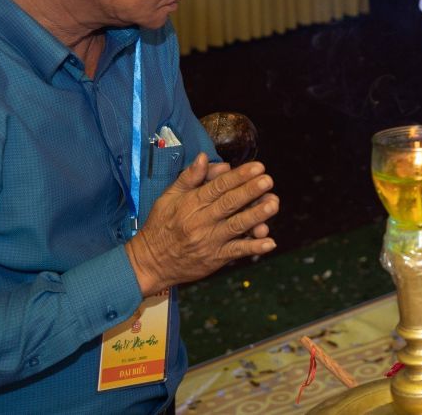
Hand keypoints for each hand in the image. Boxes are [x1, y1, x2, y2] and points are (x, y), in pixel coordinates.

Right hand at [125, 155, 278, 293]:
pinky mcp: (214, 259)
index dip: (238, 176)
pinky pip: (236, 252)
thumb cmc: (160, 226)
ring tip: (273, 204)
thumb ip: (189, 177)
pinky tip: (270, 242)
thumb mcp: (168, 198)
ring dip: (256, 216)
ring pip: (236, 226)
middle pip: (229, 204)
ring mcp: (209, 241)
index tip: (257, 167)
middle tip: (267, 180)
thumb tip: (204, 157)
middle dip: (250, 191)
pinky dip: (254, 247)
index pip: (218, 187)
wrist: (149, 263)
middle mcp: (200, 222)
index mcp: (190, 204)